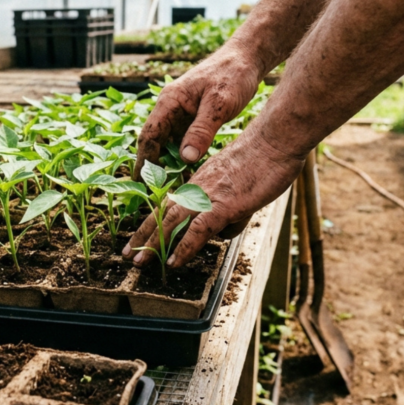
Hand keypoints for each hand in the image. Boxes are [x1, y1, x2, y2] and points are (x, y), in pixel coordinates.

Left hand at [123, 126, 304, 267]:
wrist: (275, 141)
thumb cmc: (263, 160)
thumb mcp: (238, 187)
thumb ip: (227, 208)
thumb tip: (221, 230)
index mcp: (200, 182)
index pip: (169, 203)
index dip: (152, 221)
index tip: (139, 236)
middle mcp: (198, 188)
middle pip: (163, 214)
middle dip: (143, 236)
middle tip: (128, 255)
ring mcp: (209, 196)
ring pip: (172, 222)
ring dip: (154, 244)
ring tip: (139, 263)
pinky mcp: (224, 205)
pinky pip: (198, 229)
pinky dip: (184, 247)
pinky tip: (175, 261)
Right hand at [133, 48, 264, 180]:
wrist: (247, 58)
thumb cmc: (232, 75)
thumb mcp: (219, 104)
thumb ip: (201, 130)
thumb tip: (185, 158)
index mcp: (169, 101)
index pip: (149, 135)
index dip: (144, 161)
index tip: (142, 183)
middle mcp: (170, 108)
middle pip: (155, 143)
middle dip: (154, 168)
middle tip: (155, 195)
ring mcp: (181, 114)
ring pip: (169, 145)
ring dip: (170, 166)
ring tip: (172, 192)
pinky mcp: (193, 119)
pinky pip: (183, 142)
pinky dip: (184, 159)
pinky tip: (189, 175)